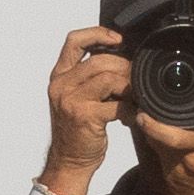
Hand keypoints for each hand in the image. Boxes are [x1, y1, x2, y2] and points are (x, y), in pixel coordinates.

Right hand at [42, 29, 130, 186]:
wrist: (68, 161)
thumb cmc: (77, 130)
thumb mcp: (75, 97)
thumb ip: (89, 77)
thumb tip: (121, 59)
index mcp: (59, 76)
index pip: (73, 41)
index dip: (98, 33)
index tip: (117, 40)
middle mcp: (61, 85)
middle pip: (99, 60)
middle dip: (123, 67)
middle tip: (134, 80)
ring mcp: (71, 100)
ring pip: (108, 78)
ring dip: (127, 87)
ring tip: (132, 97)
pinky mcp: (84, 117)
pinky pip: (115, 105)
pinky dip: (128, 110)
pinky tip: (129, 117)